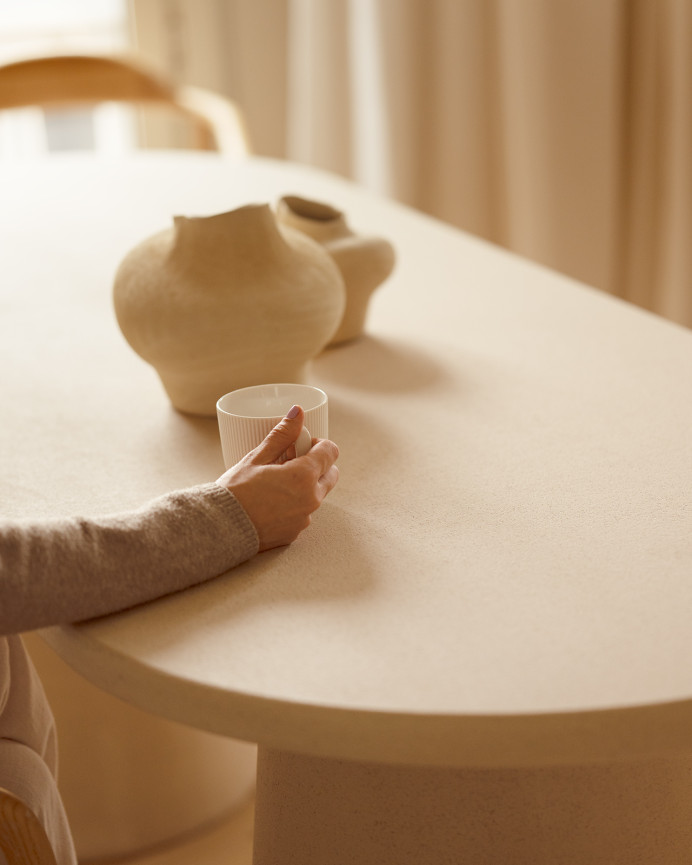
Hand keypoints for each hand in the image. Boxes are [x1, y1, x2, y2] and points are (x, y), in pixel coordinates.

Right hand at [216, 406, 338, 551]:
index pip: (330, 452)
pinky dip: (294, 505)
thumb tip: (298, 412)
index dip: (317, 444)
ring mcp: (304, 518)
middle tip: (290, 461)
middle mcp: (311, 499)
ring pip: (317, 494)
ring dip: (305, 485)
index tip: (300, 445)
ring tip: (275, 483)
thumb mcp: (257, 458)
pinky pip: (303, 513)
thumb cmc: (235, 492)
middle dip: (316, 464)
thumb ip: (282, 435)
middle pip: (331, 474)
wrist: (218, 530)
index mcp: (304, 477)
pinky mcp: (295, 533)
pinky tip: (270, 503)